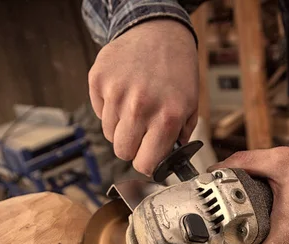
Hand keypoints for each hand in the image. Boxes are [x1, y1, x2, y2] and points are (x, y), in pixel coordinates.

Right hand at [88, 20, 198, 175]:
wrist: (159, 33)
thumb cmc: (177, 70)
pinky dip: (109, 108)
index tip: (148, 159)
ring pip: (109, 133)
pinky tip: (123, 93)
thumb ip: (179, 136)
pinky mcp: (98, 80)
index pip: (145, 163)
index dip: (146, 164)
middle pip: (121, 151)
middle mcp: (140, 107)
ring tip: (135, 106)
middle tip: (141, 133)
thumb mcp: (190, 105)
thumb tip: (166, 161)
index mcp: (166, 117)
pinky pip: (99, 112)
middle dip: (132, 147)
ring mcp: (116, 93)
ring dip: (121, 127)